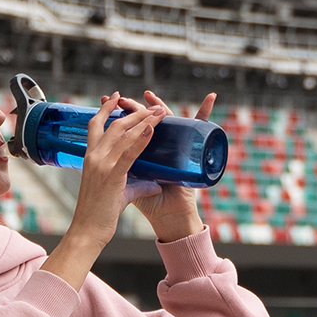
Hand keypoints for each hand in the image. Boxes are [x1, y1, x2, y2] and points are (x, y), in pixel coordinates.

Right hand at [67, 92, 165, 246]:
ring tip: (159, 113)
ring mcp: (101, 165)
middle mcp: (94, 157)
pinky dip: (141, 139)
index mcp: (90, 158)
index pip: (96, 125)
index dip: (107, 109)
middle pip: (114, 125)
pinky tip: (151, 129)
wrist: (87, 231)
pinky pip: (128, 153)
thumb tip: (154, 184)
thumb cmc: (99, 214)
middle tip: (152, 106)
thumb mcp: (118, 193)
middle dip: (134, 112)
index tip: (118, 97)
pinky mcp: (111, 176)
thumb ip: (137, 185)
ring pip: (122, 134)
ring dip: (142, 120)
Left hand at [103, 90, 215, 241]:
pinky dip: (206, 112)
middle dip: (135, 108)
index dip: (122, 116)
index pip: (134, 130)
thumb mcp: (132, 185)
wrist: (170, 221)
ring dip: (161, 104)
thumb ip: (125, 171)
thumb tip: (108, 160)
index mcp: (148, 155)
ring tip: (149, 95)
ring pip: (172, 120)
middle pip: (150, 121)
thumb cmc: (153, 206)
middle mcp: (164, 149)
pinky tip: (210, 97)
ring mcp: (179, 150)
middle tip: (121, 98)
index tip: (106, 101)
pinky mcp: (193, 154)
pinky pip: (200, 129)